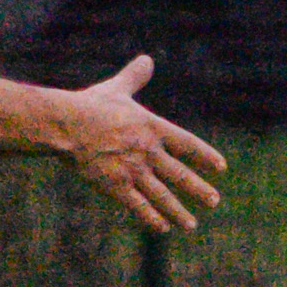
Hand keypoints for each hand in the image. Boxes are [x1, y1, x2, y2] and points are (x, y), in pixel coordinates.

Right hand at [61, 56, 227, 231]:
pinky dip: (151, 218)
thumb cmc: (90, 105)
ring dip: (179, 211)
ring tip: (192, 225)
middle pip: (179, 175)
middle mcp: (147, 151)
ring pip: (162, 196)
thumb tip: (147, 59)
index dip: (204, 156)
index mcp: (152, 127)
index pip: (186, 144)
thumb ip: (134, 77)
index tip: (220, 167)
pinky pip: (138, 205)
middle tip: (214, 201)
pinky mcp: (115, 186)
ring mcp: (132, 170)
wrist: (66, 125)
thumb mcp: (118, 89)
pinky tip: (162, 227)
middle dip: (198, 190)